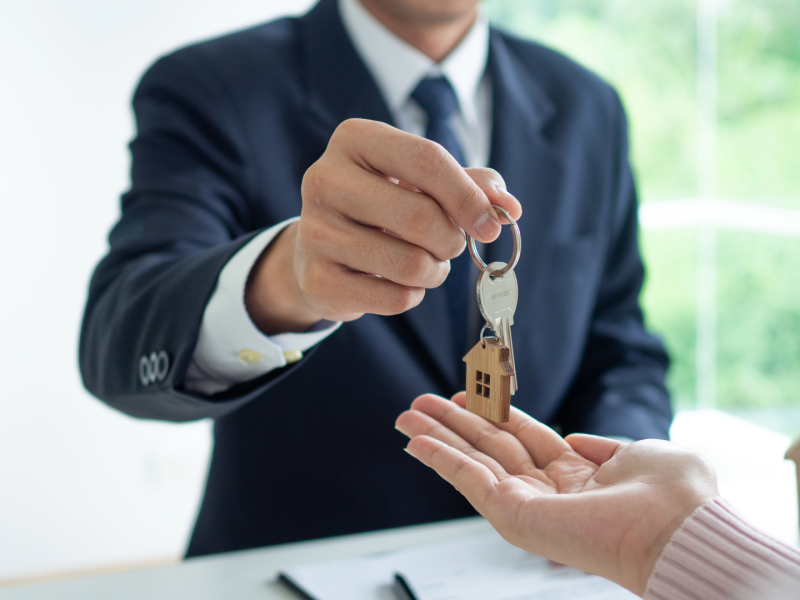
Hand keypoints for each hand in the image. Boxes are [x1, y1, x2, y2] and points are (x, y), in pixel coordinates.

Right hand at [245, 119, 521, 333]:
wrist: (321, 245)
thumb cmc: (383, 203)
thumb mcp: (422, 181)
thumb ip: (471, 186)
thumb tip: (509, 209)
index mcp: (355, 139)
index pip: (427, 160)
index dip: (468, 197)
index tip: (490, 225)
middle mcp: (324, 179)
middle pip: (421, 216)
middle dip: (451, 240)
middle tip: (449, 245)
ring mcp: (315, 232)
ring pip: (410, 264)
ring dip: (434, 271)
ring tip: (422, 263)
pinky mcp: (316, 279)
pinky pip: (395, 298)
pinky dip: (411, 295)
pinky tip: (395, 282)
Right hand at [395, 393, 717, 596]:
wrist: (679, 527)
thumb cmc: (674, 496)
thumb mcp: (638, 452)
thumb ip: (601, 445)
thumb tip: (575, 438)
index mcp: (578, 476)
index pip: (523, 438)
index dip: (492, 413)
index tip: (465, 395)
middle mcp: (548, 491)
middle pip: (488, 447)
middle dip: (453, 423)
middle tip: (419, 404)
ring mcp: (528, 505)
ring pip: (471, 462)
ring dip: (436, 438)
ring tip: (406, 416)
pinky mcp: (515, 517)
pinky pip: (469, 481)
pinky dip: (439, 460)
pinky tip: (416, 442)